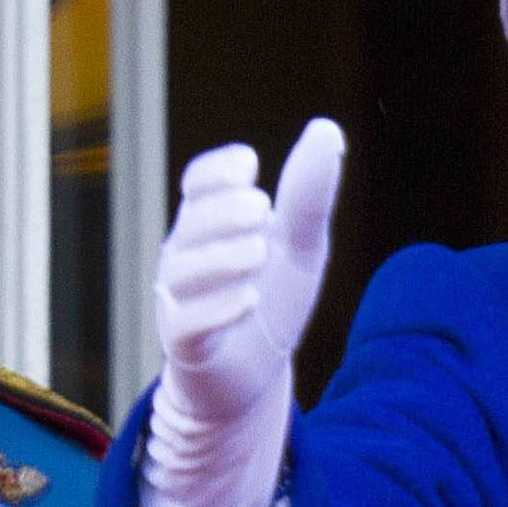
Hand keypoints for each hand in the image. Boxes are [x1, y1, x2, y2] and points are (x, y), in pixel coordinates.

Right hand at [142, 119, 345, 506]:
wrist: (255, 379)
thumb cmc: (271, 302)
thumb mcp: (299, 246)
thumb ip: (308, 194)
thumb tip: (327, 128)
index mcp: (208, 224)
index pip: (197, 183)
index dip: (217, 170)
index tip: (252, 165)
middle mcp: (185, 257)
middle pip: (191, 222)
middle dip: (223, 213)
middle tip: (261, 208)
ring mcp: (179, 301)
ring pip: (185, 271)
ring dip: (222, 257)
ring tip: (259, 249)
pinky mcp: (186, 347)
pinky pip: (187, 323)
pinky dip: (217, 308)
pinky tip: (249, 296)